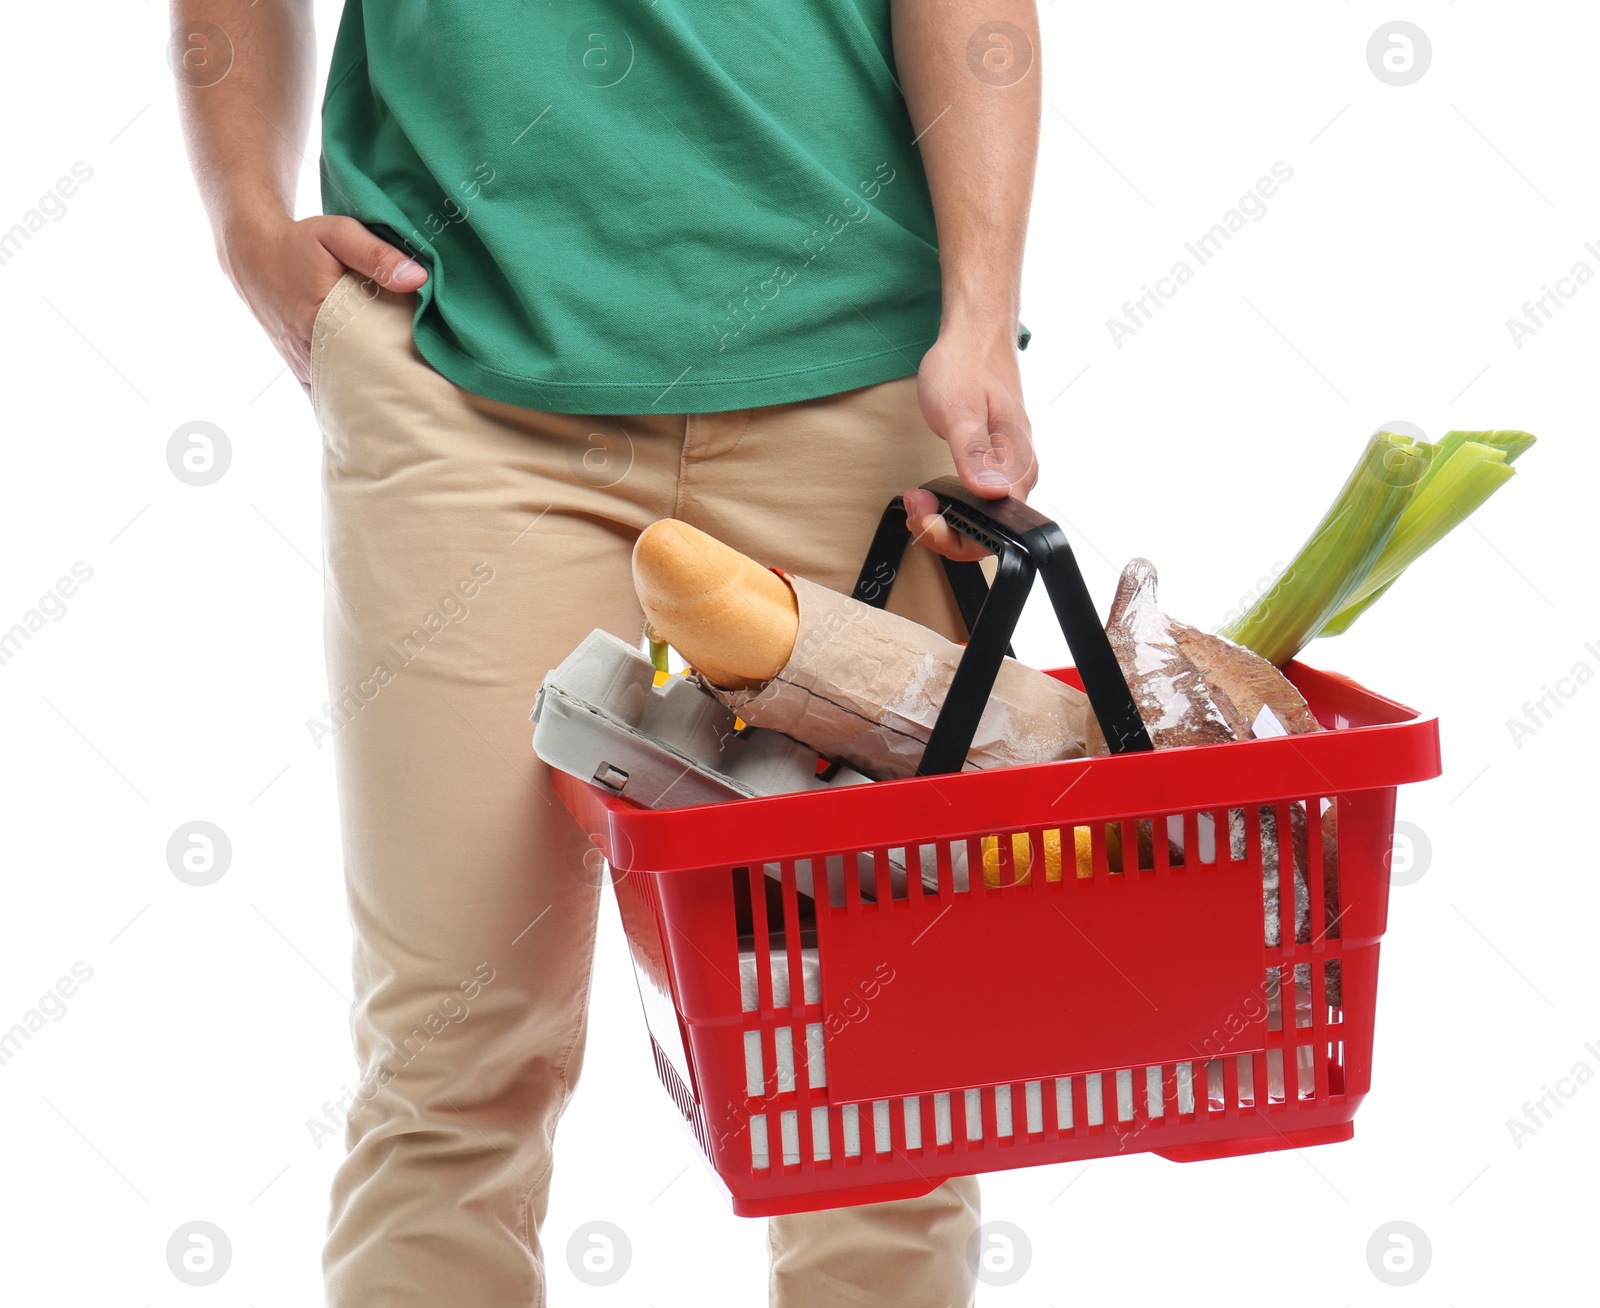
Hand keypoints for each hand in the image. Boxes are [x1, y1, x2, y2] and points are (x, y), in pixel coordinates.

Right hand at [219, 213, 427, 391]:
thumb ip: (377, 255)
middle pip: (358, 385)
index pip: (368, 362)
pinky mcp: (299, 366)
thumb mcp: (338, 235)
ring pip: (342, 394)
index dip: (398, 374)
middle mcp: (307, 352)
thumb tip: (418, 278)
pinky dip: (348, 400)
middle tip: (423, 400)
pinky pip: (327, 394)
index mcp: (318, 324)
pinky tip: (371, 410)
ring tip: (403, 405)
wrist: (253, 251)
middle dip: (389, 392)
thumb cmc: (298, 242)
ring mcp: (302, 364)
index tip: (426, 383)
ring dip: (369, 398)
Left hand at [903, 329, 1038, 561]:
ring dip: (944, 521)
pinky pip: (977, 505)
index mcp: (1017, 467)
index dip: (955, 535)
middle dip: (944, 531)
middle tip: (914, 503)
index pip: (995, 532)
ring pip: (981, 522)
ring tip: (917, 499)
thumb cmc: (966, 368)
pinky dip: (950, 508)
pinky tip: (930, 496)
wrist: (974, 339)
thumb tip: (990, 490)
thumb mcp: (960, 410)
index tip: (926, 511)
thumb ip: (973, 452)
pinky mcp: (995, 468)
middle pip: (987, 534)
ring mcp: (1008, 473)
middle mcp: (1018, 476)